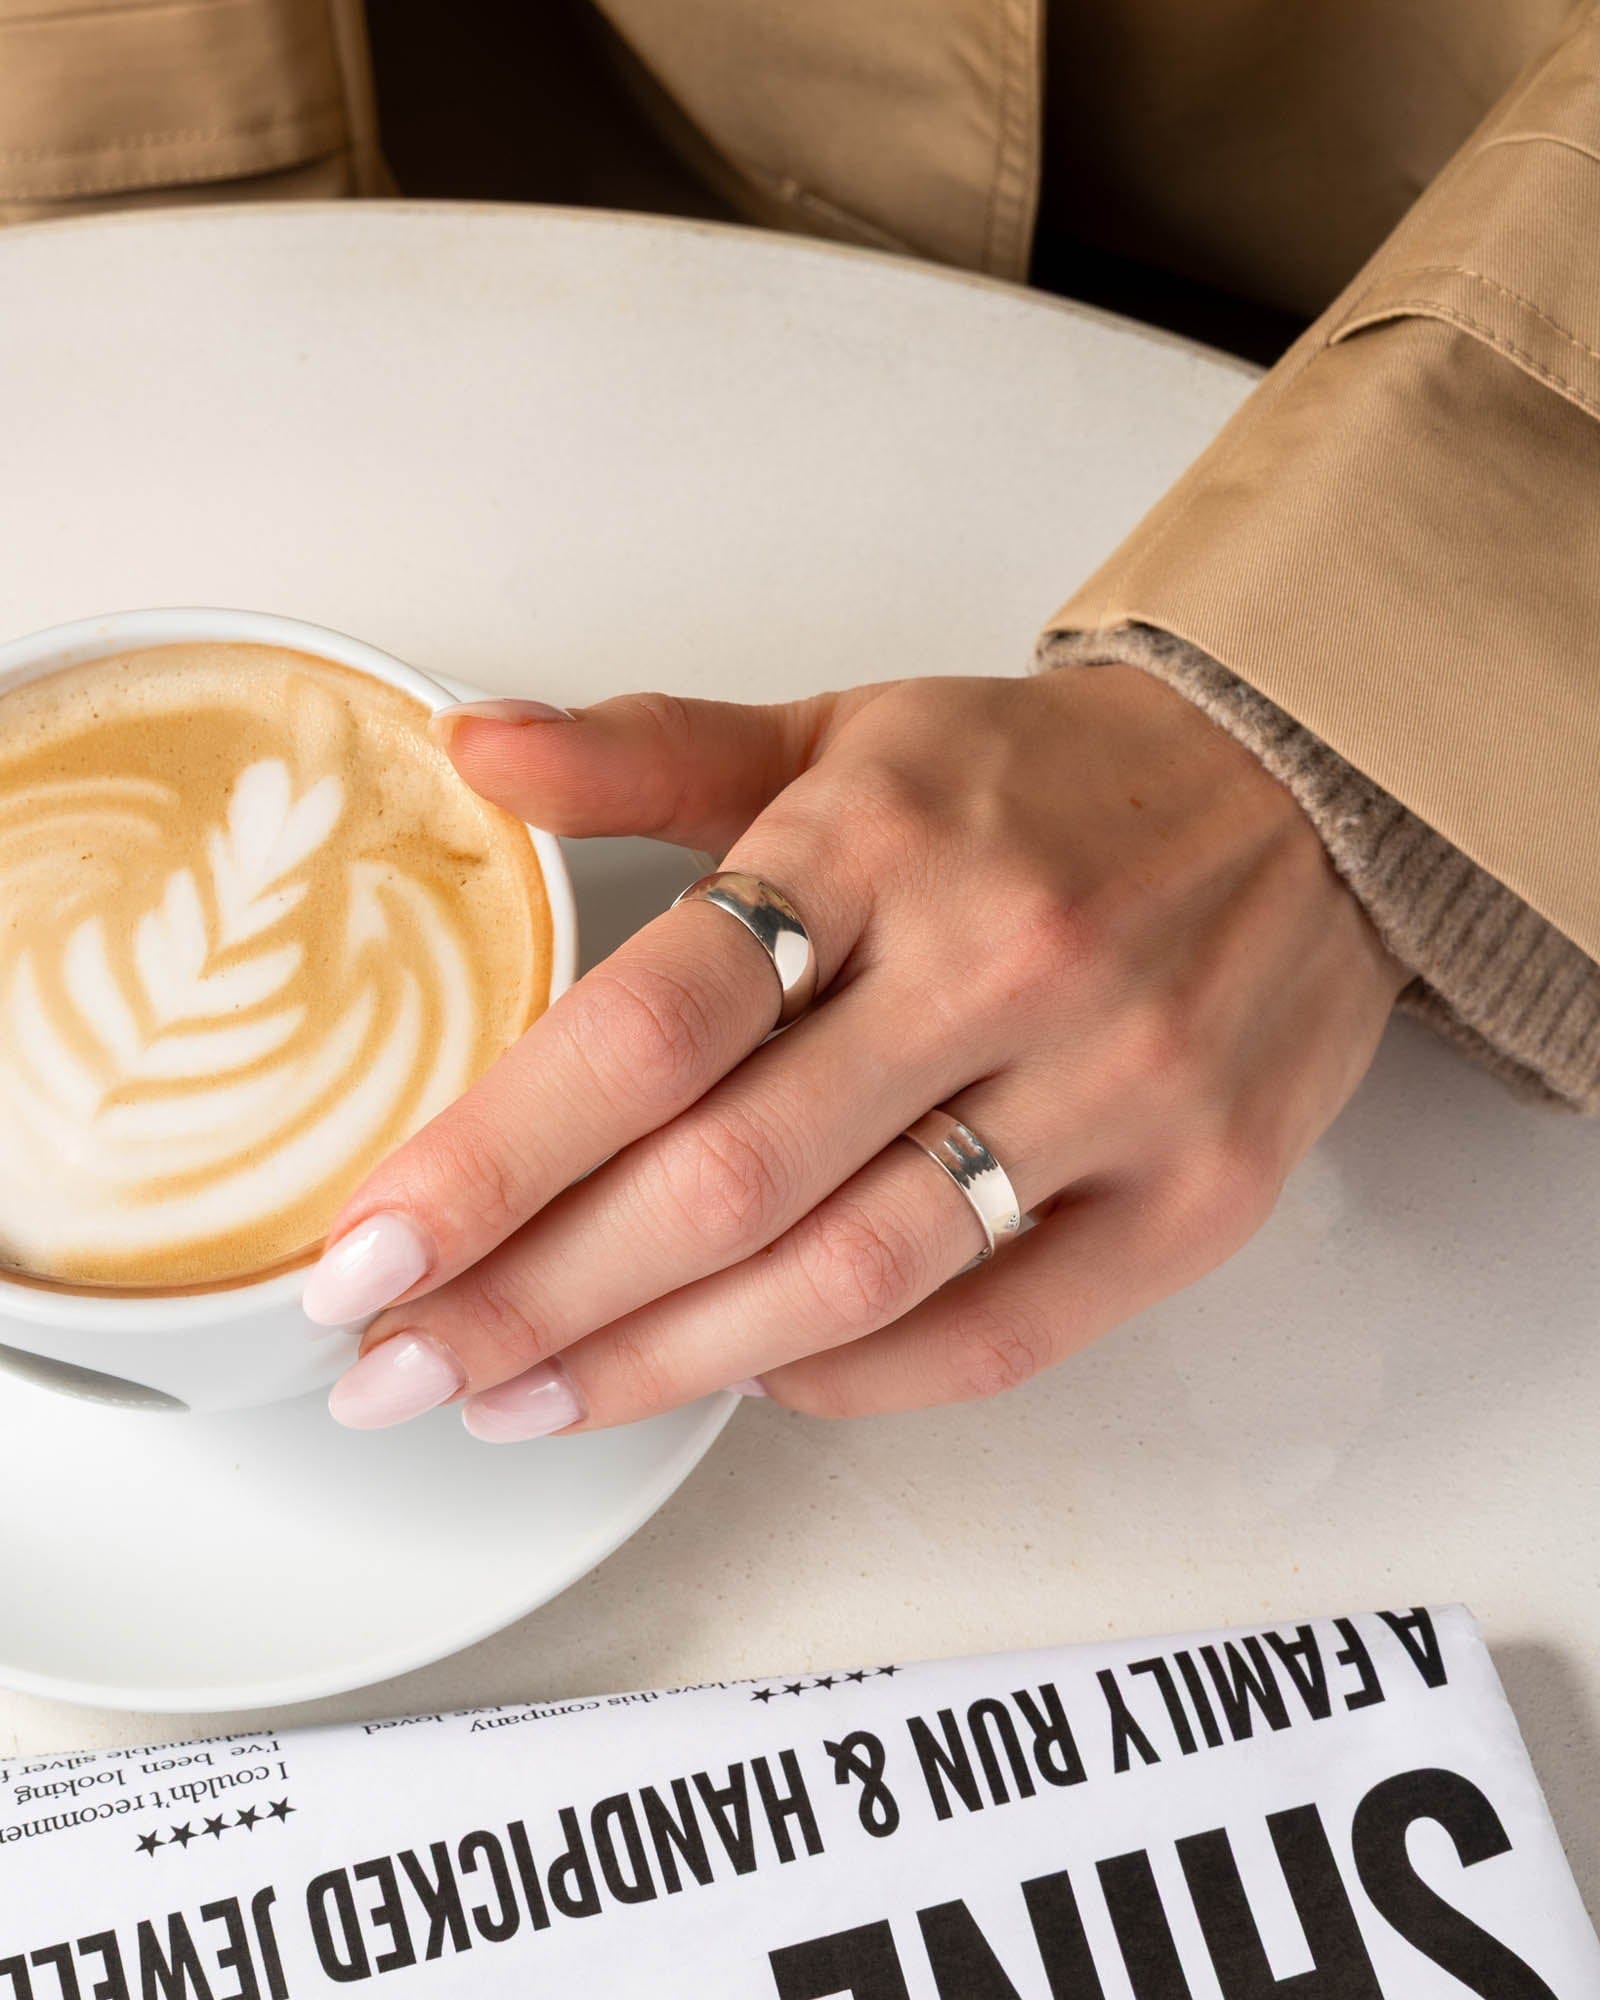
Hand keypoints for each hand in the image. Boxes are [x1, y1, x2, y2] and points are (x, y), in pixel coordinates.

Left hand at [307, 666, 1404, 1433]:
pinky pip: (996, 1337)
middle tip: (400, 1368)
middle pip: (724, 1181)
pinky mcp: (1197, 1194)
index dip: (491, 1159)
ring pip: (849, 1280)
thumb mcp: (846, 727)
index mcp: (883, 837)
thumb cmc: (1043, 778)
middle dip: (535, 1300)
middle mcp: (997, 966)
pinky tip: (737, 1383)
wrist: (1304, 786)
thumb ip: (652, 750)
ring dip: (662, 1367)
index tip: (367, 1254)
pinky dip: (847, 1380)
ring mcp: (1113, 1091)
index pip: (650, 1022)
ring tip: (523, 1402)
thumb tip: (471, 749)